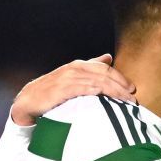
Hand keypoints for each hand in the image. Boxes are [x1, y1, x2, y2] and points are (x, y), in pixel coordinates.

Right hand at [10, 55, 135, 126]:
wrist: (28, 101)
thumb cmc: (52, 92)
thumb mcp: (72, 78)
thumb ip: (90, 68)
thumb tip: (108, 58)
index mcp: (79, 66)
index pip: (105, 69)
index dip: (120, 78)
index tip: (132, 89)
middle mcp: (74, 69)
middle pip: (104, 75)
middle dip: (120, 86)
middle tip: (132, 98)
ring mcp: (68, 78)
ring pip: (97, 82)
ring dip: (114, 92)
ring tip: (126, 103)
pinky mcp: (62, 89)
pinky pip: (83, 89)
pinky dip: (96, 92)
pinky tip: (107, 98)